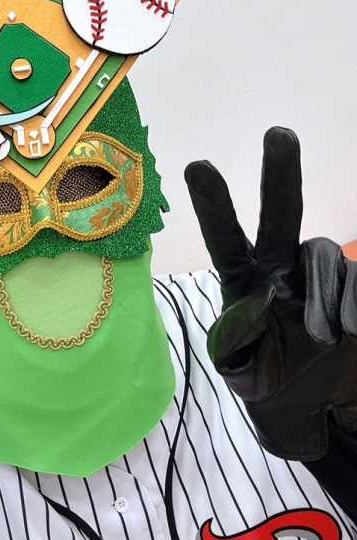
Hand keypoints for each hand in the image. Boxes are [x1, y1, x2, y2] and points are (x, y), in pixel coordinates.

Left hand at [184, 127, 356, 460]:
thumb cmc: (269, 383)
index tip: (198, 165)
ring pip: (323, 255)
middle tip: (279, 133)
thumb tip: (261, 297)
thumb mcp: (241, 371)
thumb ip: (238, 338)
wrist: (320, 407)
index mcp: (244, 281)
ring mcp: (320, 275)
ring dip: (323, 293)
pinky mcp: (355, 287)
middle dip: (280, 173)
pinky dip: (353, 301)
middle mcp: (281, 266)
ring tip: (325, 338)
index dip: (214, 204)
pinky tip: (350, 332)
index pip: (225, 238)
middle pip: (280, 213)